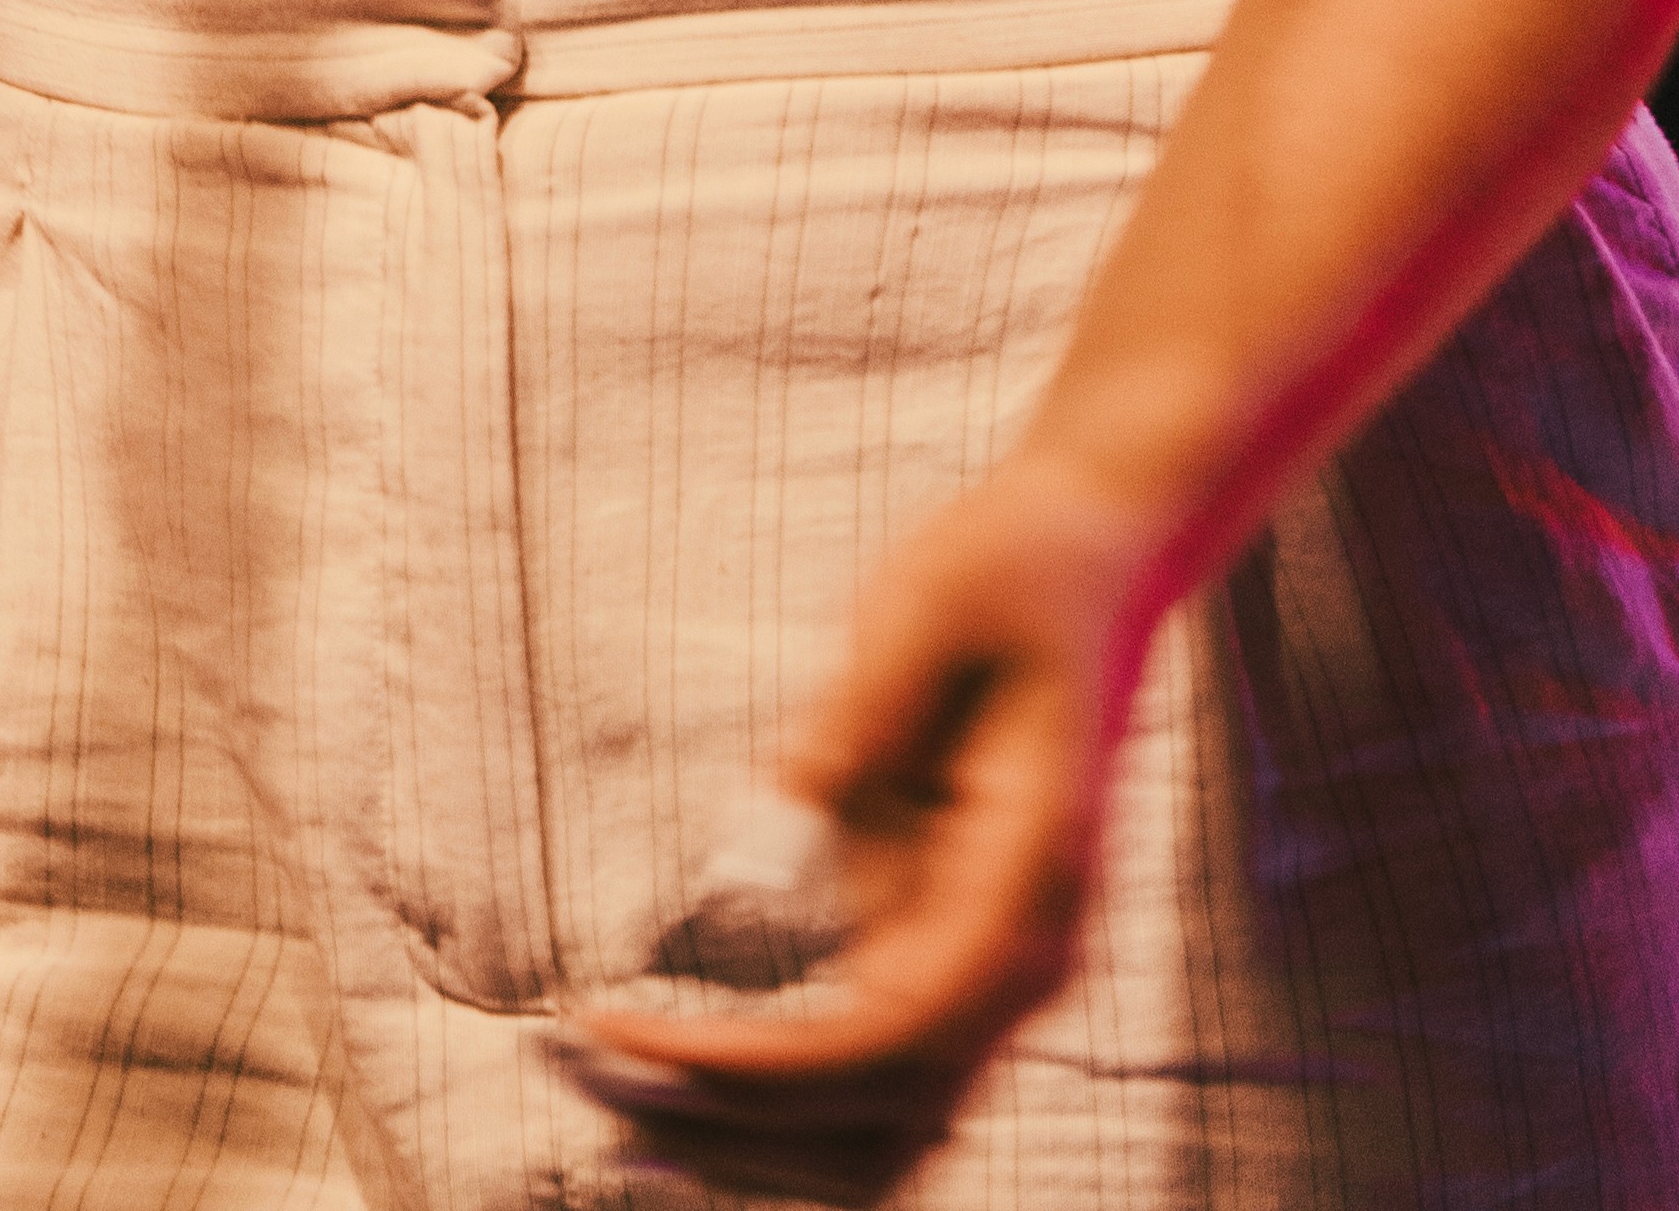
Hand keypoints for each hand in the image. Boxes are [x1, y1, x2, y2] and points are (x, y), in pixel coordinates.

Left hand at [555, 443, 1176, 1188]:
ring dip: (750, 1133)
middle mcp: (1026, 955)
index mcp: (1031, 877)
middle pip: (880, 1119)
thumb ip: (851, 723)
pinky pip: (872, 1077)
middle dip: (730, 1118)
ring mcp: (993, 965)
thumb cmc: (1010, 561)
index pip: (891, 1035)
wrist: (1093, 544)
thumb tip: (763, 846)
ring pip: (883, 1133)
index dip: (756, 1065)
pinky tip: (673, 1066)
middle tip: (584, 1066)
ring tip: (610, 1080)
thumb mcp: (924, 601)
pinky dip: (780, 1098)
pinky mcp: (951, 948)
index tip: (628, 1038)